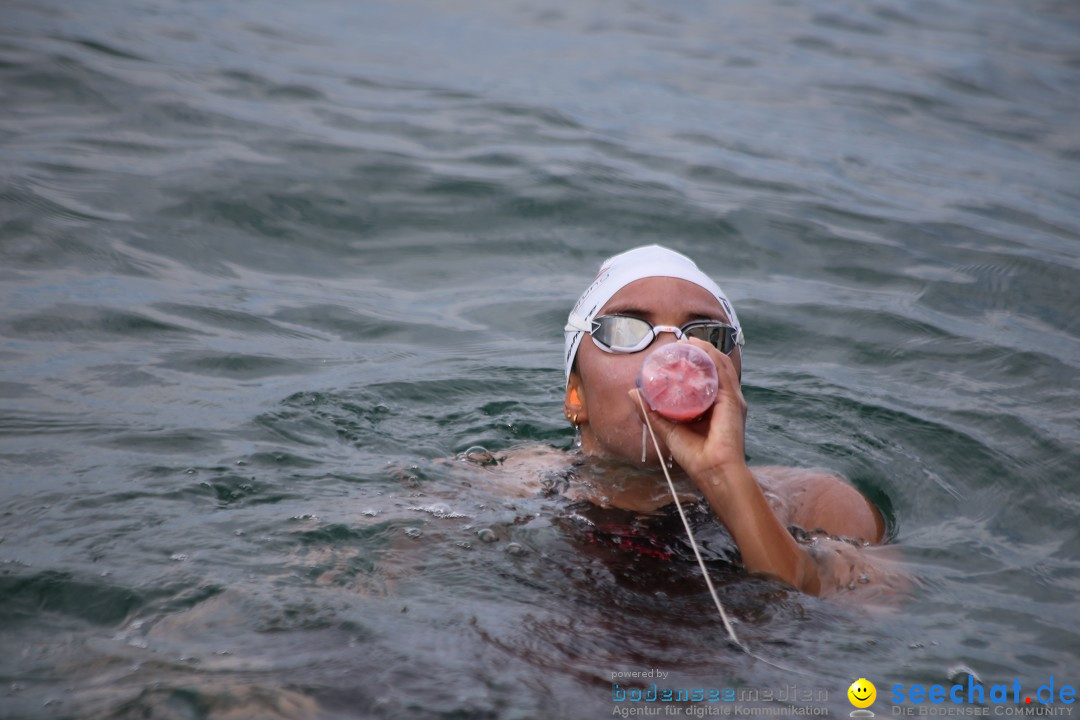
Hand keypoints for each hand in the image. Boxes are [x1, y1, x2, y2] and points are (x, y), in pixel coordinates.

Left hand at [629, 338, 747, 485]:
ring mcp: (731, 399)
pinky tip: (701, 348)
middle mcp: (724, 400)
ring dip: (706, 350)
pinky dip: (712, 357)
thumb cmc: (694, 457)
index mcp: (712, 407)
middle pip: (714, 368)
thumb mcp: (667, 429)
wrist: (713, 472)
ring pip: (720, 365)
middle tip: (682, 342)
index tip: (676, 352)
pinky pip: (722, 372)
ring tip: (690, 340)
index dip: (692, 363)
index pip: (704, 378)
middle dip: (699, 352)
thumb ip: (651, 411)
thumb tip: (633, 392)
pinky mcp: (732, 401)